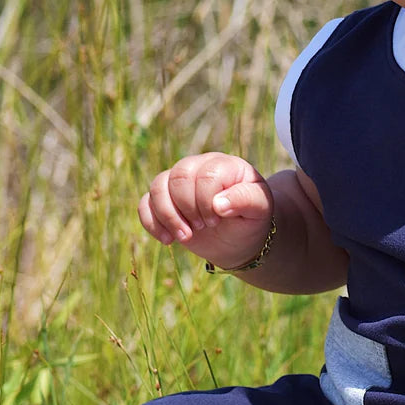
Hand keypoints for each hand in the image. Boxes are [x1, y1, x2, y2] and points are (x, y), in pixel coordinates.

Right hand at [138, 152, 274, 269]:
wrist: (239, 237)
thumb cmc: (252, 218)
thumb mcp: (259, 209)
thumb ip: (246, 200)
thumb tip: (219, 204)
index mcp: (223, 165)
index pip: (205, 175)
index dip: (205, 200)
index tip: (216, 220)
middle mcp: (198, 167)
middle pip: (178, 176)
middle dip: (186, 207)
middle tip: (201, 228)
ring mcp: (178, 182)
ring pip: (157, 187)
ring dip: (167, 216)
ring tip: (185, 237)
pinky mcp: (164, 200)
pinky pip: (145, 204)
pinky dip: (151, 223)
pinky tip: (168, 240)